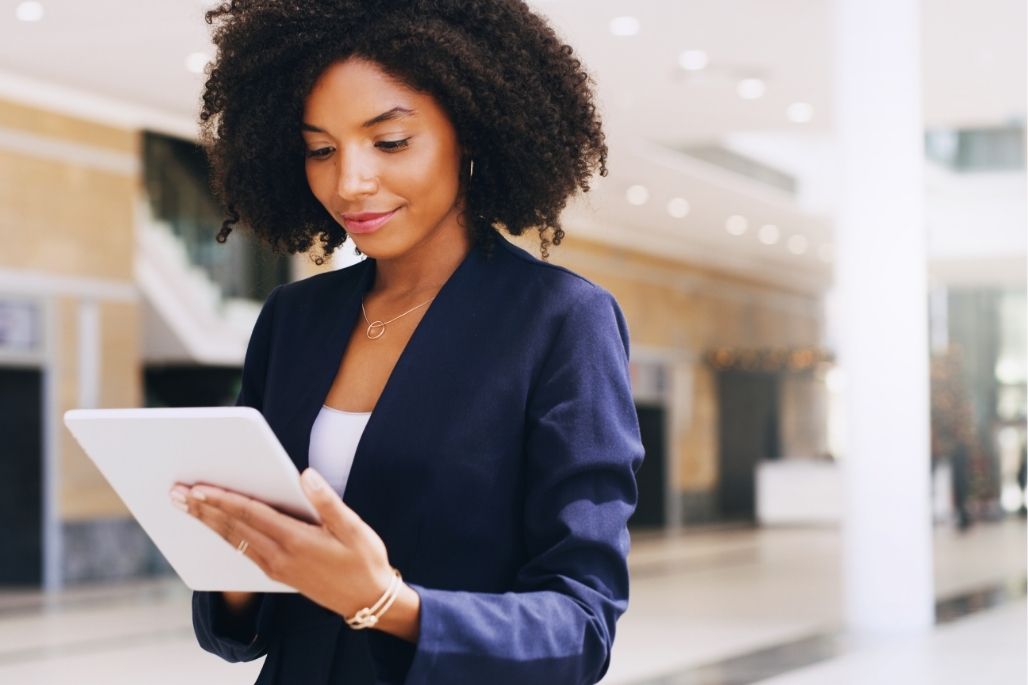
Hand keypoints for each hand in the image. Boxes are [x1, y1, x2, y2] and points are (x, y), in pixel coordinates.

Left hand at [169, 468, 402, 629]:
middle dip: (203, 509)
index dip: (222, 500)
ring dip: (208, 522)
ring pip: (234, 541)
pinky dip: (225, 536)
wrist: (368, 601)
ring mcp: (275, 568)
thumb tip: (305, 475)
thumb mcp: (354, 528)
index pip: (251, 514)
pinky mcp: (277, 574)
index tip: (198, 487)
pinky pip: (243, 551)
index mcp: (296, 540)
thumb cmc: (364, 560)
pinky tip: (215, 527)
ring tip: (186, 507)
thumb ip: (327, 501)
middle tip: (175, 494)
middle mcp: (279, 556)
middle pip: (233, 528)